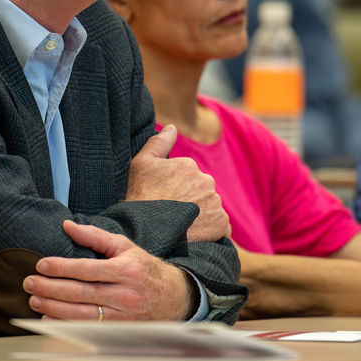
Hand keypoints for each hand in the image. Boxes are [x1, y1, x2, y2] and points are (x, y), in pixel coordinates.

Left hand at [23, 220, 193, 320]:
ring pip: (82, 314)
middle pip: (81, 293)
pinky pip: (86, 329)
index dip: (62, 268)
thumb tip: (67, 226)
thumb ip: (95, 236)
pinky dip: (65, 325)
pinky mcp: (118, 330)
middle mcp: (125, 295)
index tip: (41, 264)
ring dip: (53, 308)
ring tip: (34, 299)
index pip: (88, 269)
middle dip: (51, 288)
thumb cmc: (143, 269)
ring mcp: (122, 317)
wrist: (173, 299)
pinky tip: (48, 318)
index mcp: (126, 270)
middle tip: (29, 282)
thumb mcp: (125, 247)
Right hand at [126, 125, 229, 242]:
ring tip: (181, 226)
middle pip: (202, 191)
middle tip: (173, 213)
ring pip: (211, 207)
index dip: (176, 188)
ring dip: (201, 214)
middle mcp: (206, 181)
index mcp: (189, 165)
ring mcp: (215, 203)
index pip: (189, 176)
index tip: (165, 198)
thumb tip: (172, 127)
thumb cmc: (138, 197)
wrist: (144, 232)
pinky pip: (221, 226)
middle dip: (191, 200)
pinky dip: (211, 230)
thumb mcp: (141, 164)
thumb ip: (159, 142)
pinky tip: (194, 233)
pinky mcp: (221, 224)